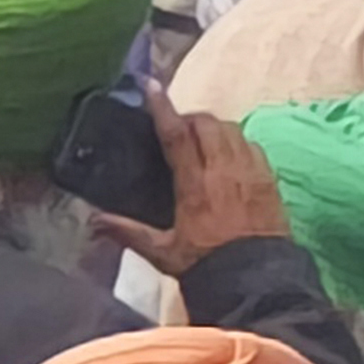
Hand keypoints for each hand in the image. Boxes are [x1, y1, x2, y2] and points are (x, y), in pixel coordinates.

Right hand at [89, 101, 288, 276]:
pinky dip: (236, 141)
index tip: (152, 86)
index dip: (163, 108)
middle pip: (207, 124)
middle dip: (190, 118)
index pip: (176, 136)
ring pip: (232, 129)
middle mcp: (225, 170)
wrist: (257, 277)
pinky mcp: (270, 177)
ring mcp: (251, 171)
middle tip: (176, 127)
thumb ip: (128, 232)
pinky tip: (227, 154)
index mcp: (195, 184)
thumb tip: (93, 221)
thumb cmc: (206, 263)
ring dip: (213, 127)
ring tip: (200, 139)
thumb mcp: (162, 252)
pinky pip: (252, 144)